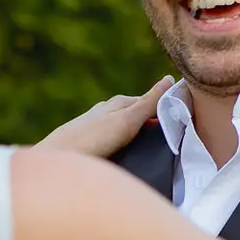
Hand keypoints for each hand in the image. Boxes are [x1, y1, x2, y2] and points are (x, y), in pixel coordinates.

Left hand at [34, 77, 176, 158]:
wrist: (54, 160)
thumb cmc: (92, 140)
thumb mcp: (126, 121)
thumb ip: (148, 103)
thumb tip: (169, 78)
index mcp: (117, 103)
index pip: (149, 101)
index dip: (166, 109)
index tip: (185, 120)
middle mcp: (104, 112)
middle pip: (134, 114)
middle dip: (151, 123)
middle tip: (172, 140)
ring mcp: (93, 128)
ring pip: (121, 129)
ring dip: (136, 137)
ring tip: (150, 153)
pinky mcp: (85, 145)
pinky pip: (110, 142)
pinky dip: (122, 147)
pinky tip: (123, 158)